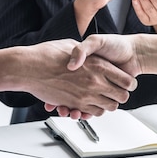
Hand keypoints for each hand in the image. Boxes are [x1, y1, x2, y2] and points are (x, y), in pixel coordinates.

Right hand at [0, 39, 136, 117]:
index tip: (126, 82)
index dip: (128, 83)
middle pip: (121, 97)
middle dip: (121, 96)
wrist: (28, 66)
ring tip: (104, 99)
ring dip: (108, 105)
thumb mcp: (71, 44)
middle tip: (118, 93)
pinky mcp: (74, 104)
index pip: (125, 80)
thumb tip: (90, 53)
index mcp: (98, 65)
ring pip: (109, 108)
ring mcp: (85, 95)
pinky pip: (92, 113)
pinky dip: (93, 112)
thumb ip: (85, 51)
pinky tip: (90, 106)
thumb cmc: (46, 54)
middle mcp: (94, 81)